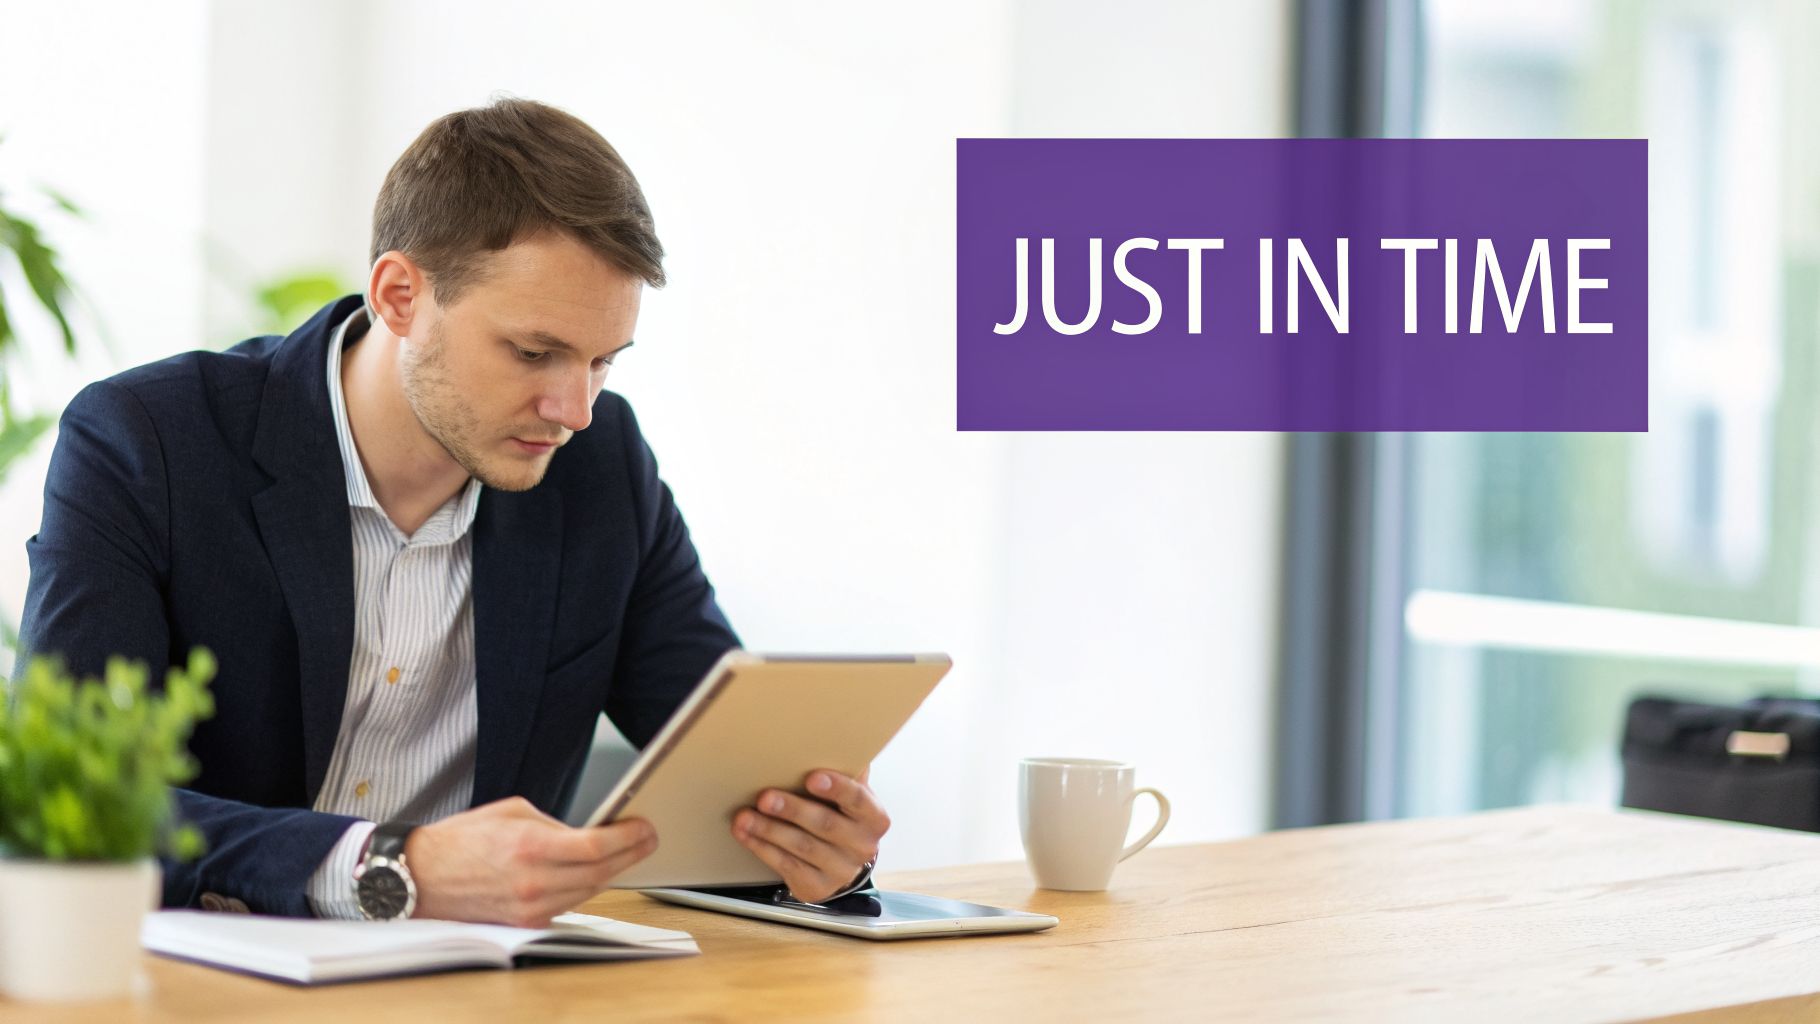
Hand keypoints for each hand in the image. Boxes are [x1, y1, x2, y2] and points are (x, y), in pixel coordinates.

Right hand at [404, 796, 657, 927]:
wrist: (422, 877)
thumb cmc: (462, 840)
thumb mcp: (512, 813)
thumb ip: (554, 825)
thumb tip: (588, 833)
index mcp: (529, 846)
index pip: (594, 847)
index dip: (627, 838)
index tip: (645, 827)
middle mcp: (532, 881)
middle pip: (600, 873)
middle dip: (631, 853)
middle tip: (650, 838)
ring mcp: (529, 908)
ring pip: (589, 891)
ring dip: (614, 871)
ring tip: (630, 851)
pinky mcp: (525, 923)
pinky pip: (569, 905)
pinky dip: (587, 888)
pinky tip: (598, 872)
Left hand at [732, 768, 888, 903]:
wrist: (840, 861)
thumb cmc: (841, 816)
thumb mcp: (850, 795)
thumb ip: (846, 773)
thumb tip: (830, 736)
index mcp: (874, 818)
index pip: (858, 800)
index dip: (836, 788)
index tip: (811, 777)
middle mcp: (863, 846)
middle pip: (825, 825)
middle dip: (792, 809)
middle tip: (765, 797)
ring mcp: (841, 871)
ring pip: (801, 847)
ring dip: (768, 830)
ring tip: (744, 816)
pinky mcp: (817, 887)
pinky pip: (787, 866)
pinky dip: (762, 848)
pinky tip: (745, 834)